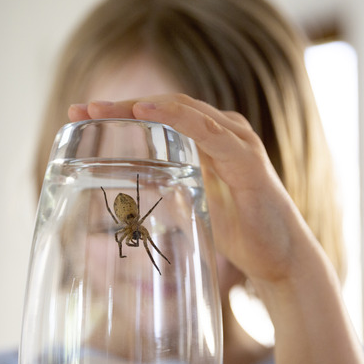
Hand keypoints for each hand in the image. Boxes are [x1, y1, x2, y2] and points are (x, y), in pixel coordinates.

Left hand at [69, 95, 317, 282]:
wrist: (282, 258)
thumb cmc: (241, 230)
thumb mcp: (191, 203)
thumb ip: (166, 188)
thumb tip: (129, 187)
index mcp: (210, 139)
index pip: (160, 114)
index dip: (121, 111)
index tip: (81, 114)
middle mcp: (224, 132)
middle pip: (166, 106)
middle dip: (122, 105)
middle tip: (81, 108)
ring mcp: (238, 142)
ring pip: (184, 111)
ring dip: (141, 106)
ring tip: (104, 108)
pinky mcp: (248, 160)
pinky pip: (210, 133)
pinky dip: (179, 119)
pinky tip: (149, 112)